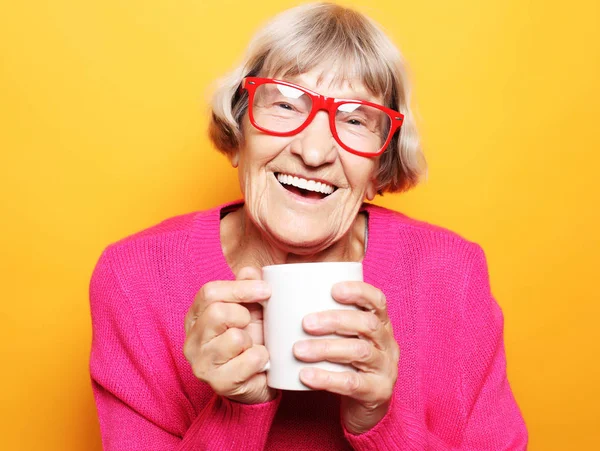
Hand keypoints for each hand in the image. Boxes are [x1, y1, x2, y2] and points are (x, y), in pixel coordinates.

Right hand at [183, 266, 276, 403]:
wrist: (258, 382)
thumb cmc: (251, 340)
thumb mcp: (251, 310)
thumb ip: (248, 287)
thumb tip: (250, 271)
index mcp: (196, 316)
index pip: (210, 292)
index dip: (240, 288)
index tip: (266, 290)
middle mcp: (192, 339)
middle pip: (217, 312)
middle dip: (244, 315)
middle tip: (252, 325)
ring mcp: (201, 363)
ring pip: (234, 338)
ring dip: (253, 341)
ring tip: (253, 346)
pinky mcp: (218, 383)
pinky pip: (248, 361)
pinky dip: (262, 359)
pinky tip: (260, 362)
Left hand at [292, 282, 399, 433]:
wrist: (363, 407)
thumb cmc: (345, 363)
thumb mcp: (344, 338)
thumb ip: (326, 320)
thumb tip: (277, 296)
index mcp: (380, 324)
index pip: (377, 300)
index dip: (358, 291)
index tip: (333, 289)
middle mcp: (387, 344)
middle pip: (367, 324)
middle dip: (335, 321)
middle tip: (306, 323)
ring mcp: (385, 369)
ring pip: (359, 352)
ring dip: (326, 348)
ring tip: (298, 350)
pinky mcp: (377, 392)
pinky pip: (352, 383)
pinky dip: (327, 377)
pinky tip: (306, 375)